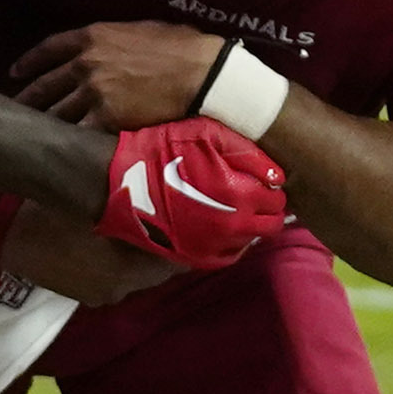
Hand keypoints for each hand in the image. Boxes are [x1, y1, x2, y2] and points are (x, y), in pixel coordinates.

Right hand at [0, 194, 176, 307]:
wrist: (0, 226)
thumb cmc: (57, 208)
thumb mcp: (106, 202)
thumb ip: (146, 211)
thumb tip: (180, 205)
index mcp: (126, 276)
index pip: (177, 264)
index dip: (189, 240)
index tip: (196, 215)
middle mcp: (115, 292)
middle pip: (154, 270)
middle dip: (163, 244)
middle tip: (171, 211)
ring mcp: (93, 295)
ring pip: (133, 271)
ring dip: (140, 250)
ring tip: (143, 218)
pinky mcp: (76, 290)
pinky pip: (111, 272)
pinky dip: (118, 256)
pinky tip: (113, 231)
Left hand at [11, 20, 223, 127]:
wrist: (201, 72)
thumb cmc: (182, 46)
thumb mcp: (141, 28)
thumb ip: (116, 37)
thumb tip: (113, 45)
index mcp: (93, 36)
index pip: (48, 48)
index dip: (28, 62)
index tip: (15, 73)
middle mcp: (85, 64)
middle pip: (45, 85)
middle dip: (27, 100)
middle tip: (14, 112)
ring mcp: (93, 92)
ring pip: (56, 112)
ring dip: (43, 125)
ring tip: (31, 136)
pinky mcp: (106, 119)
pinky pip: (78, 133)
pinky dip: (68, 142)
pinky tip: (59, 151)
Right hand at [95, 116, 285, 267]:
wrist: (115, 182)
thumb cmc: (160, 150)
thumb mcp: (205, 134)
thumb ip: (246, 151)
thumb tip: (277, 174)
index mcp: (239, 196)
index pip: (277, 200)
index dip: (272, 189)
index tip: (263, 182)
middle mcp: (231, 227)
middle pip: (269, 226)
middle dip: (266, 211)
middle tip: (253, 197)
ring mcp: (210, 247)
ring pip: (247, 243)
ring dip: (247, 228)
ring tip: (232, 210)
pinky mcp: (190, 259)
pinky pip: (223, 258)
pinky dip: (227, 244)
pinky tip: (217, 229)